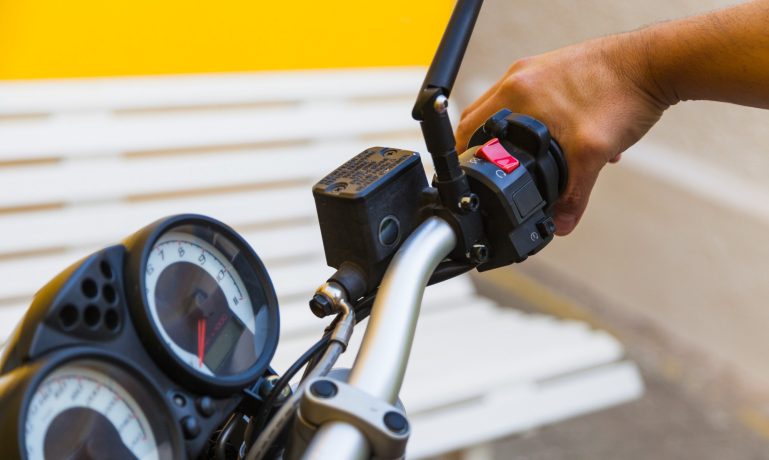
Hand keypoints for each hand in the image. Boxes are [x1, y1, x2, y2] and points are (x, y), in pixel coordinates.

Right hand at [456, 34, 669, 234]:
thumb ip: (573, 196)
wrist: (656, 64)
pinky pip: (532, 99)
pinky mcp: (554, 69)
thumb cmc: (624, 94)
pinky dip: (537, 121)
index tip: (470, 177)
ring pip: (508, 108)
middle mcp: (521, 78)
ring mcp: (536, 70)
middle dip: (486, 148)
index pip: (470, 129)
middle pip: (483, 118)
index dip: (465, 157)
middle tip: (493, 171)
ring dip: (513, 135)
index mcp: (517, 95)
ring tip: (528, 159)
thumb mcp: (593, 155)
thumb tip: (560, 224)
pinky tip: (562, 139)